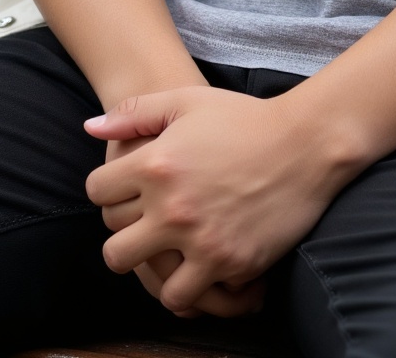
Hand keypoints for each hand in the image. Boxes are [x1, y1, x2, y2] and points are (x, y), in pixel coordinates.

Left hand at [84, 83, 349, 315]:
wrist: (305, 142)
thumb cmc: (244, 118)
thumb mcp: (186, 101)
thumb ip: (134, 113)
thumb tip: (90, 128)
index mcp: (155, 163)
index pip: (97, 193)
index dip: (109, 190)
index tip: (130, 190)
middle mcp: (171, 206)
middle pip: (113, 249)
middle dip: (124, 238)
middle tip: (146, 227)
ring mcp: (199, 239)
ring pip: (146, 281)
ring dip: (154, 269)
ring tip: (171, 253)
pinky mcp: (228, 263)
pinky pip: (186, 295)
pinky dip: (189, 284)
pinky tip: (200, 264)